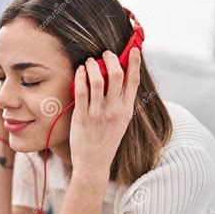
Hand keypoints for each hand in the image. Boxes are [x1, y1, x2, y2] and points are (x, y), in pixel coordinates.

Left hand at [69, 48, 140, 177]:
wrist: (94, 163)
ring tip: (89, 62)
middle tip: (104, 54)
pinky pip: (82, 91)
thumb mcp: (120, 123)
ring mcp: (98, 113)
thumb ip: (120, 104)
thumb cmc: (105, 142)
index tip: (133, 49)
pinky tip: (80, 72)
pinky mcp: (82, 117)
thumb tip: (119, 82)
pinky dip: (81, 77)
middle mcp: (114, 110)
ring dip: (93, 65)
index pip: (134, 81)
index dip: (134, 62)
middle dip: (111, 58)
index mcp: (126, 111)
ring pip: (98, 79)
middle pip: (116, 75)